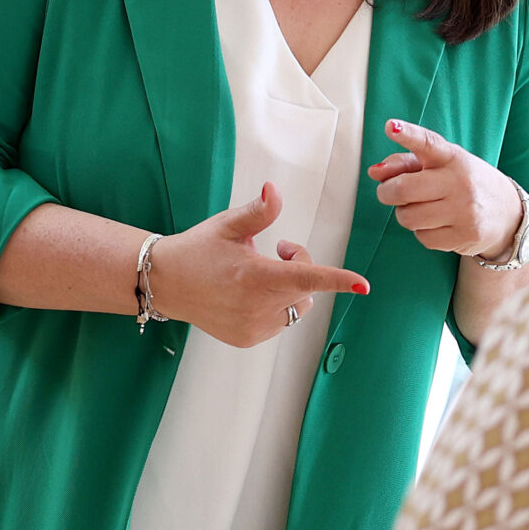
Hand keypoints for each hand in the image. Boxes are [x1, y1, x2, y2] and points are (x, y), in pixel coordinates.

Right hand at [147, 182, 369, 348]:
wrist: (166, 283)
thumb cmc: (199, 250)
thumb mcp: (228, 225)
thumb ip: (259, 211)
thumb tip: (274, 190)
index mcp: (255, 277)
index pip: (306, 276)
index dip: (337, 280)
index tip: (362, 284)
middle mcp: (256, 307)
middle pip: (307, 289)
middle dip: (303, 267)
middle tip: (279, 249)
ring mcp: (252, 328)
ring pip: (296, 308)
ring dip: (291, 289)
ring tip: (261, 273)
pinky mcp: (247, 339)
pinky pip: (279, 322)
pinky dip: (276, 307)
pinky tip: (249, 294)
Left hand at [368, 120, 523, 258]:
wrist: (508, 214)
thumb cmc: (465, 184)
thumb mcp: (443, 165)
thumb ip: (406, 163)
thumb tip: (374, 172)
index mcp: (454, 158)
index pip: (429, 143)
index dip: (408, 135)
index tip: (391, 127)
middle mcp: (460, 182)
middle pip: (403, 189)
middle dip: (387, 193)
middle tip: (389, 192)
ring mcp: (464, 211)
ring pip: (408, 217)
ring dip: (405, 214)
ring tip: (421, 208)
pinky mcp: (464, 236)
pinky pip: (422, 237)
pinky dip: (422, 231)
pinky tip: (438, 224)